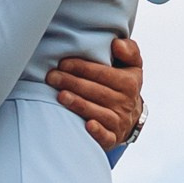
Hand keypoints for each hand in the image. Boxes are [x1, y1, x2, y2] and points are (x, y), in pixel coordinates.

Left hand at [49, 31, 144, 150]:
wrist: (131, 115)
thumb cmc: (123, 84)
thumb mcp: (131, 65)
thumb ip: (128, 50)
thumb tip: (117, 44)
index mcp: (129, 82)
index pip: (103, 73)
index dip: (82, 67)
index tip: (63, 63)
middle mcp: (125, 102)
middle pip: (96, 91)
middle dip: (73, 83)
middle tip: (52, 77)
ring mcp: (119, 121)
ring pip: (98, 112)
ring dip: (79, 104)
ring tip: (60, 96)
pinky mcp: (112, 138)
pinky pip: (106, 137)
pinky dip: (98, 132)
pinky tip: (87, 126)